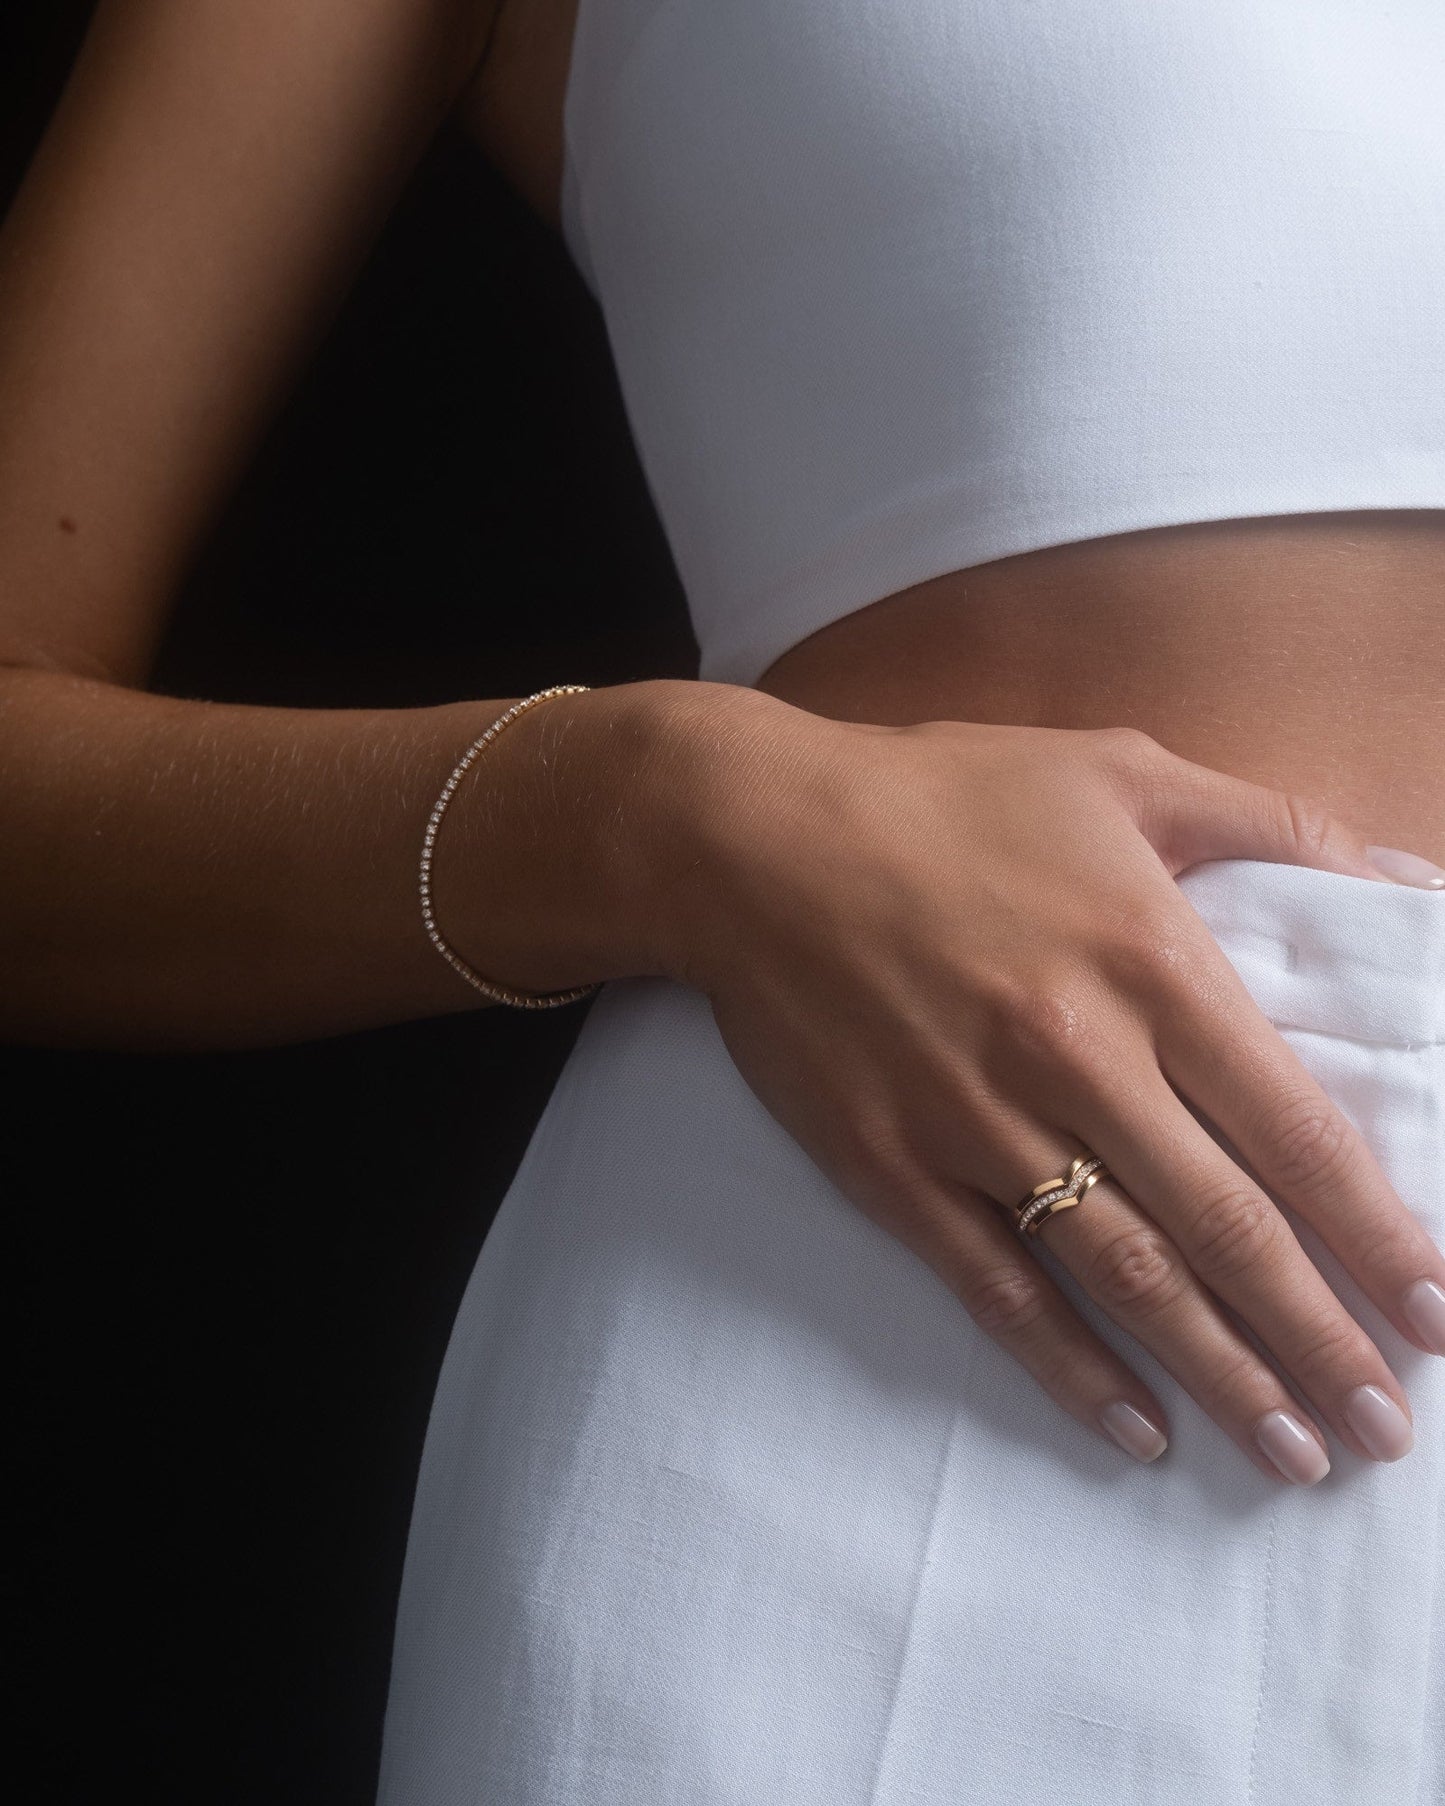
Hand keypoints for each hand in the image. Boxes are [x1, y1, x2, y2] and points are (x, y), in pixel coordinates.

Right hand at [664, 696, 1444, 1483]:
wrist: (750, 840)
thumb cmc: (941, 796)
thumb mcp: (1118, 772)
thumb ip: (1273, 821)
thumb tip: (1409, 882)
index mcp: (1147, 961)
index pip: (1292, 1129)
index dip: (1375, 1232)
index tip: (1435, 1310)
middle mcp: (1075, 1057)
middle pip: (1225, 1226)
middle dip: (1318, 1339)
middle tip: (1384, 1427)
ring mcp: (977, 1123)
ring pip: (1124, 1276)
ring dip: (1220, 1374)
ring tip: (1295, 1455)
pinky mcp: (893, 1169)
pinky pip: (996, 1288)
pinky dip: (1068, 1368)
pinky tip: (1133, 1429)